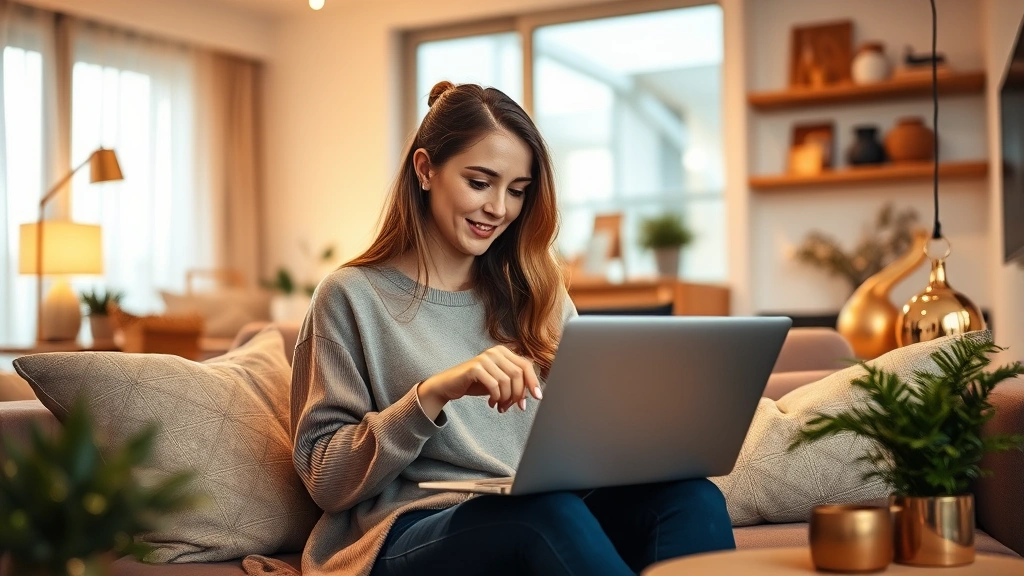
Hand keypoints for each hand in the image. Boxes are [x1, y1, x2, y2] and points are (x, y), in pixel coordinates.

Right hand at [417, 346, 542, 419]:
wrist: (449, 385)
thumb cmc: (476, 383)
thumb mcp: (499, 382)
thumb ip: (515, 384)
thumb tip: (534, 394)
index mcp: (504, 352)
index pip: (526, 365)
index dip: (533, 382)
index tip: (537, 398)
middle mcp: (495, 351)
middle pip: (518, 374)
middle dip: (518, 394)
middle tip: (513, 407)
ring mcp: (485, 358)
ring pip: (507, 382)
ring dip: (506, 399)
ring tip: (500, 406)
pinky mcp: (475, 368)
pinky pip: (494, 385)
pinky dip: (496, 398)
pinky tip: (491, 403)